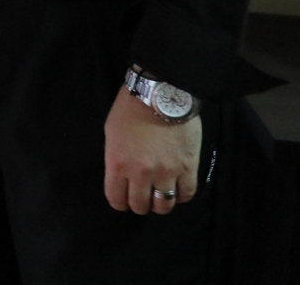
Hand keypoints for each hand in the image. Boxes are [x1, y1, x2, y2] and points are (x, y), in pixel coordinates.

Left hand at [103, 86, 200, 214]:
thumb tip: (122, 177)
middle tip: (143, 196)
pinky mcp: (188, 168)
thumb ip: (116, 159)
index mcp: (118, 163)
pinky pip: (186, 194)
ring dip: (161, 204)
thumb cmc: (129, 109)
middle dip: (140, 204)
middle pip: (140, 206)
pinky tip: (177, 188)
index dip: (119, 202)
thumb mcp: (111, 134)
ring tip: (160, 195)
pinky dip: (181, 196)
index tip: (124, 199)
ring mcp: (166, 172)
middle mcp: (141, 173)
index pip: (116, 199)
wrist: (159, 94)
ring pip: (164, 206)